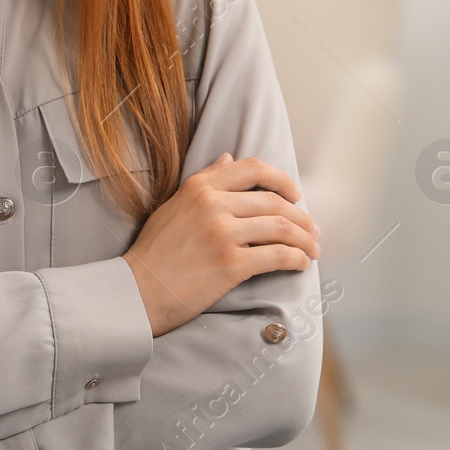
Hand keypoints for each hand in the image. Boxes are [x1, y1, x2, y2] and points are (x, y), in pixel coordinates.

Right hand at [121, 153, 320, 337]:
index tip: (296, 194)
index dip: (283, 179)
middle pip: (274, 201)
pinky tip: (301, 264)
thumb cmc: (154, 252)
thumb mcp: (174, 205)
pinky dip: (296, 258)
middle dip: (301, 216)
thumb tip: (228, 157)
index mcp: (199, 187)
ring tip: (312, 250)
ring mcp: (222, 234)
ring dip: (304, 240)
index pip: (254, 169)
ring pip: (281, 227)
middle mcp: (213, 205)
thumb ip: (205, 180)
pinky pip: (277, 255)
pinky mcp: (230, 264)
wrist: (137, 292)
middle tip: (312, 230)